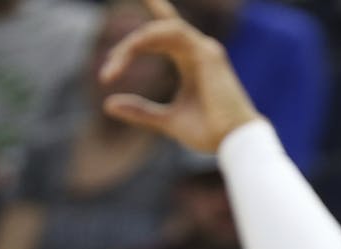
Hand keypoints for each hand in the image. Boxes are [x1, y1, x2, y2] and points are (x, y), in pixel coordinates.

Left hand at [99, 0, 261, 152]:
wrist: (232, 141)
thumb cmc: (208, 132)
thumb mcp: (167, 120)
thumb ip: (141, 111)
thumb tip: (108, 104)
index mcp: (190, 62)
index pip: (167, 29)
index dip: (155, 7)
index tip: (138, 0)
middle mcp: (198, 50)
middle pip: (155, 32)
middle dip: (127, 48)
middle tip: (108, 73)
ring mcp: (204, 49)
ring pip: (162, 28)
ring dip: (135, 43)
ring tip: (116, 65)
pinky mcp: (207, 53)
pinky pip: (173, 32)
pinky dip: (150, 37)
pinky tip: (133, 49)